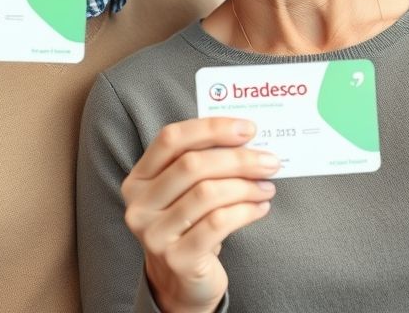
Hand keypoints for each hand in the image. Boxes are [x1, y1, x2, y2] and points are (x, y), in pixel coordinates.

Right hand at [121, 118, 278, 312]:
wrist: (181, 280)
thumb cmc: (189, 225)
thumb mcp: (185, 192)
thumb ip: (204, 163)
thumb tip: (250, 140)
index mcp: (139, 178)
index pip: (171, 139)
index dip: (211, 128)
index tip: (248, 128)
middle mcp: (139, 204)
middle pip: (192, 165)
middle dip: (238, 159)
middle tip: (269, 161)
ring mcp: (154, 233)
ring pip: (208, 194)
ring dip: (246, 186)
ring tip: (267, 186)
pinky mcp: (176, 258)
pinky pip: (218, 223)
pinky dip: (245, 211)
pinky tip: (260, 208)